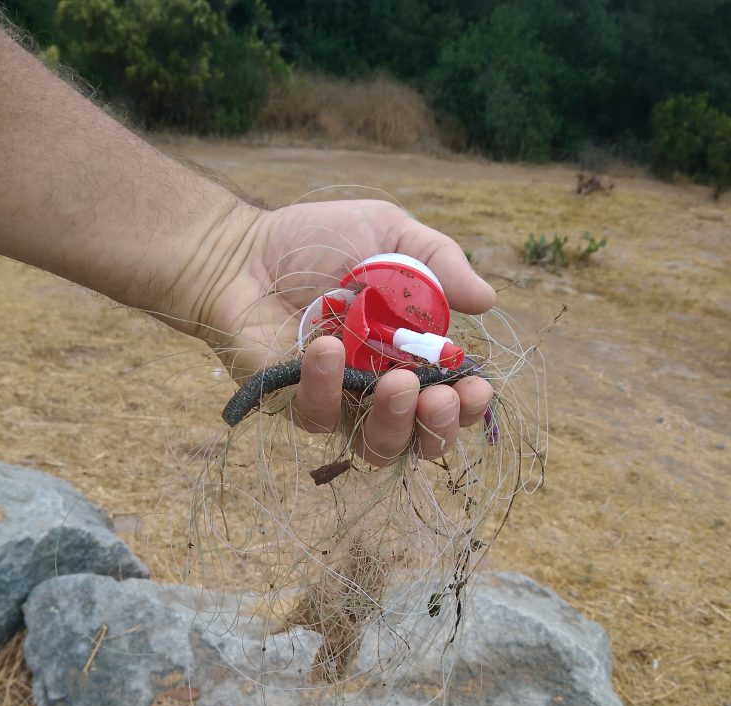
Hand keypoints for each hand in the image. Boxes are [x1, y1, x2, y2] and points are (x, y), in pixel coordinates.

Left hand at [196, 200, 495, 466]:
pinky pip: (319, 417)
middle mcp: (380, 389)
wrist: (243, 249)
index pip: (451, 399)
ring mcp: (339, 403)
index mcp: (412, 356)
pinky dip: (327, 386)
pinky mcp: (295, 406)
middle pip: (420, 440)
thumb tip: (488, 300)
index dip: (468, 405)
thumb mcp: (390, 234)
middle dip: (438, 429)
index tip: (475, 387)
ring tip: (397, 383)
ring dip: (393, 424)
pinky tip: (327, 348)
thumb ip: (440, 263)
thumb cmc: (318, 241)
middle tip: (438, 398)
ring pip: (374, 446)